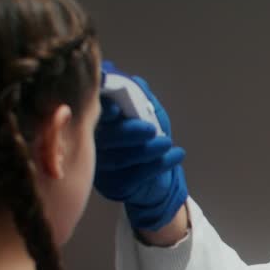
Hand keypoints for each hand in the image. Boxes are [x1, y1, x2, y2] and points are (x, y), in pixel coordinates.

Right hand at [94, 68, 187, 230]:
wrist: (160, 179)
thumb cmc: (149, 140)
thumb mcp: (150, 114)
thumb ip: (141, 97)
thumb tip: (135, 82)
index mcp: (97, 123)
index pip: (92, 114)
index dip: (102, 110)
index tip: (117, 108)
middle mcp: (92, 146)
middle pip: (104, 139)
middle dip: (128, 132)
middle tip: (151, 128)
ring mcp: (101, 169)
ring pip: (120, 159)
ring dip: (147, 149)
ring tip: (167, 142)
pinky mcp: (115, 187)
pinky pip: (136, 176)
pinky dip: (159, 164)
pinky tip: (176, 155)